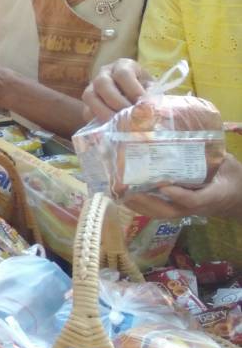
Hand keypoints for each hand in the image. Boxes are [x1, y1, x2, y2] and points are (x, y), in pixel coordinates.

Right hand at [83, 58, 151, 123]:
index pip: (123, 74)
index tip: (144, 105)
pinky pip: (86, 111)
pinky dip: (97, 120)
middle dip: (117, 102)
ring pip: (90, 96)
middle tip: (130, 117)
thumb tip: (156, 110)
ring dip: (104, 112)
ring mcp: (92, 88)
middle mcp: (104, 73)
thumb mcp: (152, 90)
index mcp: (123, 66)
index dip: (133, 90)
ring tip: (119, 125)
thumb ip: (154, 97)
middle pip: (103, 83)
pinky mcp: (86, 104)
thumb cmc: (145, 92)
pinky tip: (111, 128)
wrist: (133, 98)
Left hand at [121, 155, 241, 220]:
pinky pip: (157, 211)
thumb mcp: (228, 165)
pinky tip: (125, 195)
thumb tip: (196, 134)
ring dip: (138, 204)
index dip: (176, 194)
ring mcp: (185, 212)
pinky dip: (140, 205)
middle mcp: (194, 208)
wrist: (237, 199)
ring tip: (118, 191)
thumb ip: (214, 154)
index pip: (192, 200)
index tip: (162, 184)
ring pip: (159, 213)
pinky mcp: (178, 211)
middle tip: (125, 188)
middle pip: (167, 210)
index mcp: (211, 196)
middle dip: (145, 200)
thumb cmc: (232, 179)